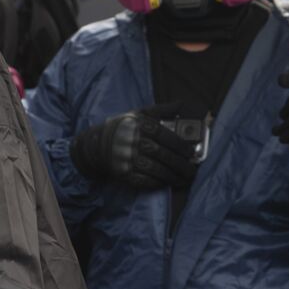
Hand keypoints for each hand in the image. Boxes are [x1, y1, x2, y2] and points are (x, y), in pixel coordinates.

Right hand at [70, 103, 197, 189]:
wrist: (96, 145)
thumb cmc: (124, 128)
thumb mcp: (139, 113)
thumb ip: (163, 110)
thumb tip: (185, 105)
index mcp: (139, 124)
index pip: (165, 135)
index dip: (181, 145)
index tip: (192, 152)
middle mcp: (133, 141)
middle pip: (162, 154)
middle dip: (181, 164)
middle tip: (192, 169)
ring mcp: (127, 158)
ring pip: (155, 169)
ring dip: (173, 176)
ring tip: (185, 178)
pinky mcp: (124, 173)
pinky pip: (145, 180)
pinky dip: (159, 182)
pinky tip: (168, 182)